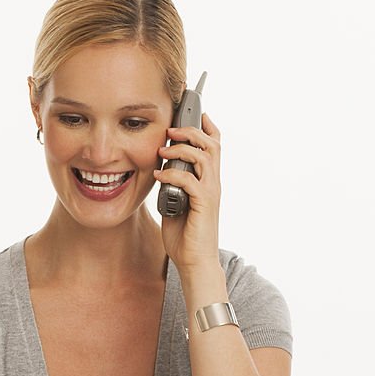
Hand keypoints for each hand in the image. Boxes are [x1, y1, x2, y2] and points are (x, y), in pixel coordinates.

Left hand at [153, 111, 221, 271]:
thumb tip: (161, 169)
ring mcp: (210, 194)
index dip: (207, 126)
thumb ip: (174, 185)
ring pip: (204, 157)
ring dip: (181, 150)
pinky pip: (190, 180)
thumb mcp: (175, 203)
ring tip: (163, 151)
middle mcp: (213, 184)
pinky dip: (172, 174)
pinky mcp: (203, 205)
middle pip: (212, 144)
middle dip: (191, 131)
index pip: (215, 145)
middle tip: (171, 130)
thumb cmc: (185, 236)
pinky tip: (158, 177)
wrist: (195, 262)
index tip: (194, 113)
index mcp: (208, 181)